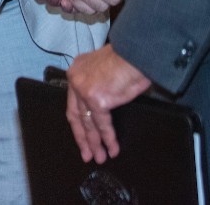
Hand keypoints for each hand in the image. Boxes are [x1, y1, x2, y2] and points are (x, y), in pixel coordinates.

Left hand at [65, 44, 151, 162]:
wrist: (136, 52)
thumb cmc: (128, 57)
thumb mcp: (106, 68)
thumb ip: (99, 82)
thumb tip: (106, 100)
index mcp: (78, 69)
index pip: (73, 101)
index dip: (78, 121)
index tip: (81, 133)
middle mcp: (76, 79)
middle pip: (76, 115)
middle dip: (82, 137)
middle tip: (86, 153)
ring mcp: (84, 91)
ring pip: (88, 123)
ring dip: (94, 143)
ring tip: (99, 157)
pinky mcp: (97, 101)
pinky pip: (102, 125)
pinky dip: (108, 139)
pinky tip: (112, 149)